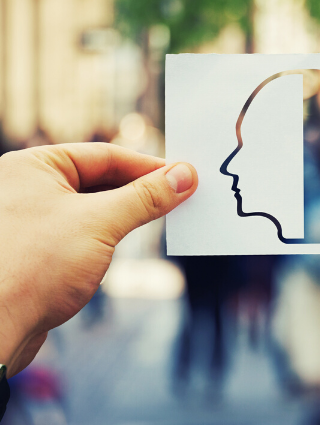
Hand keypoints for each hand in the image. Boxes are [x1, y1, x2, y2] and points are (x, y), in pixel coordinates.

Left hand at [0, 143, 197, 376]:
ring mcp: (34, 221)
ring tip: (165, 217)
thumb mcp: (99, 223)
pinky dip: (112, 234)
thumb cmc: (31, 268)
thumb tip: (184, 177)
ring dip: (129, 213)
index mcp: (34, 166)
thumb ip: (145, 197)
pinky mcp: (40, 251)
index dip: (149, 166)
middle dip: (141, 190)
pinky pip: (86, 232)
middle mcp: (30, 188)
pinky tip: (131, 241)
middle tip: (181, 196)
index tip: (184, 175)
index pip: (105, 156)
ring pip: (95, 208)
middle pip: (101, 179)